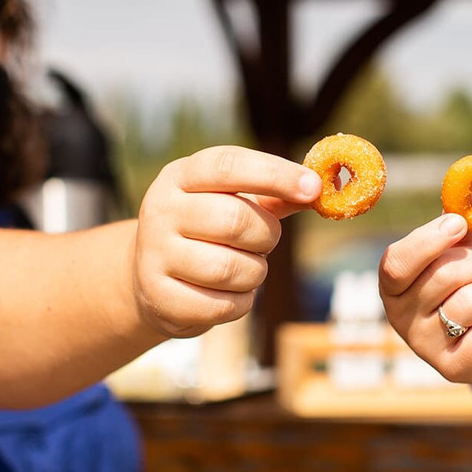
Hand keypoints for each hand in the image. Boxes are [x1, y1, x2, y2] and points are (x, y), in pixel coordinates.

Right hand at [133, 145, 320, 337]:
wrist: (149, 278)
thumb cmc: (205, 231)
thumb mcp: (229, 202)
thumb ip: (274, 195)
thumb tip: (322, 189)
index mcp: (180, 176)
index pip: (229, 165)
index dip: (275, 174)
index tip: (313, 188)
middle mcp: (161, 211)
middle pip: (236, 220)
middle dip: (267, 235)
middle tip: (266, 241)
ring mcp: (154, 255)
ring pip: (231, 268)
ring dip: (255, 272)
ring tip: (244, 268)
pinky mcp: (159, 298)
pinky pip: (223, 305)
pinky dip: (241, 302)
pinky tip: (228, 292)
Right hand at [379, 213, 471, 388]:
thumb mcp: (463, 256)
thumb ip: (462, 225)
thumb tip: (468, 192)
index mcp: (394, 286)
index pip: (396, 262)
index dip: (429, 240)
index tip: (460, 224)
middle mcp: (401, 318)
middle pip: (444, 276)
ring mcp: (425, 347)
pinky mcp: (455, 369)